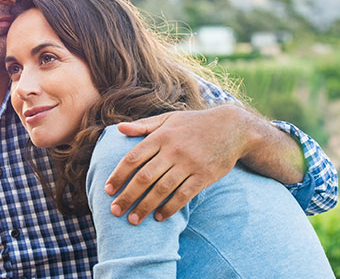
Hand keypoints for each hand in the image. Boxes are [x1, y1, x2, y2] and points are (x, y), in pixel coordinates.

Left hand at [104, 105, 250, 224]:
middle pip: (144, 177)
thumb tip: (119, 129)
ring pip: (162, 189)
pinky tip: (159, 217)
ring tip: (133, 220)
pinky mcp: (204, 176)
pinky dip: (170, 208)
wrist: (232, 128)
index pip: (133, 158)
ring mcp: (189, 164)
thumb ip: (143, 126)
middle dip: (127, 196)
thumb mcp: (168, 119)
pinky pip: (183, 195)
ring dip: (145, 206)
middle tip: (115, 211)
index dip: (118, 175)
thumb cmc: (194, 124)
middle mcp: (173, 150)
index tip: (107, 189)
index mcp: (160, 136)